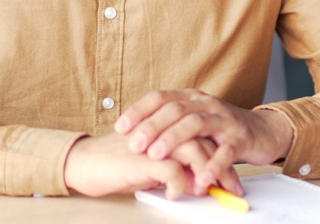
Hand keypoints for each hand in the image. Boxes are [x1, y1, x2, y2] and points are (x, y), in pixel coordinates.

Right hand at [62, 133, 238, 198]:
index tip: (232, 179)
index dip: (220, 158)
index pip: (204, 137)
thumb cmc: (118, 162)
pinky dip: (180, 184)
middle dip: (222, 168)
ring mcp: (155, 141)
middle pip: (205, 142)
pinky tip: (176, 194)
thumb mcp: (153, 165)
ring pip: (195, 152)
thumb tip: (198, 183)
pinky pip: (173, 170)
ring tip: (210, 193)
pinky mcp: (143, 157)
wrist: (86, 162)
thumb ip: (175, 167)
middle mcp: (165, 129)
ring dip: (207, 175)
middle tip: (233, 189)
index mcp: (168, 126)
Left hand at [114, 89, 294, 192]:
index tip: (120, 127)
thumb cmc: (221, 129)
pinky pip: (225, 151)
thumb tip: (134, 135)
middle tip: (134, 144)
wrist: (263, 131)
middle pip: (175, 109)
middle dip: (151, 126)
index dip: (139, 110)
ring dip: (174, 139)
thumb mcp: (194, 121)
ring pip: (196, 124)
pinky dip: (212, 164)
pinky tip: (200, 176)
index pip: (161, 97)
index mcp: (191, 98)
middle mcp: (206, 104)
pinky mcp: (240, 138)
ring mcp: (224, 119)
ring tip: (157, 156)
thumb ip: (170, 125)